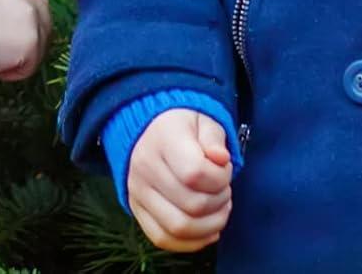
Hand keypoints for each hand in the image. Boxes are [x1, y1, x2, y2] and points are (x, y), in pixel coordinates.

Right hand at [0, 0, 51, 80]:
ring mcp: (30, 18)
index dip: (29, 25)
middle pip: (45, 22)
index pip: (35, 4)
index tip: (15, 42)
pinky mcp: (31, 41)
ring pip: (38, 47)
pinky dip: (12, 73)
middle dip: (35, 42)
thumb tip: (1, 32)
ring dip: (20, 60)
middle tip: (12, 58)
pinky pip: (29, 67)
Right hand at [127, 109, 233, 252]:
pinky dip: (191, 242)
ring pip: (179, 228)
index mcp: (162, 139)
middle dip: (219, 201)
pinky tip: (208, 230)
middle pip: (191, 205)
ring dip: (210, 226)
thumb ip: (214, 139)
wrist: (148, 128)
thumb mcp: (203, 119)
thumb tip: (221, 159)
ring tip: (219, 208)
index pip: (194, 173)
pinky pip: (163, 239)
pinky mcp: (136, 210)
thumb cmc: (182, 124)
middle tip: (224, 188)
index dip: (220, 178)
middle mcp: (144, 167)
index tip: (225, 167)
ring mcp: (137, 192)